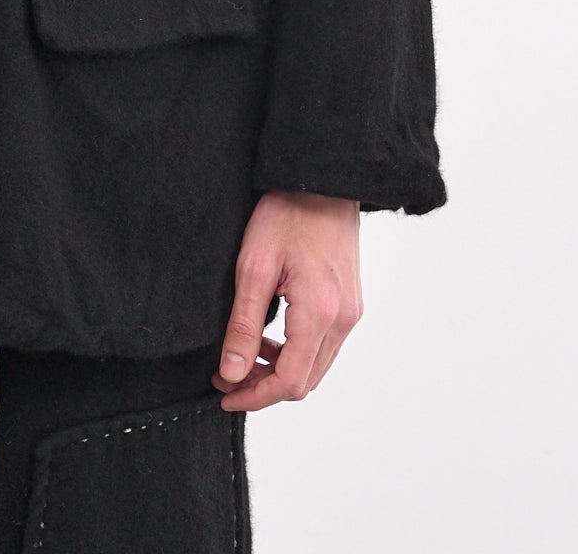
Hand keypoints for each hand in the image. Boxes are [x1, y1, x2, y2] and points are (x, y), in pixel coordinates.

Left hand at [211, 191, 361, 410]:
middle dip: (264, 387)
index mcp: (320, 313)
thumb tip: (231, 372)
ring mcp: (351, 313)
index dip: (255, 397)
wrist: (322, 181)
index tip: (225, 395)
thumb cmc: (287, 213)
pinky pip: (325, 345)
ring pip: (316, 366)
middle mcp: (343, 320)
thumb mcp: (253, 267)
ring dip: (280, 371)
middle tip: (227, 376)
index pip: (290, 382)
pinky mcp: (351, 303)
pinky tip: (270, 338)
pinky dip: (297, 353)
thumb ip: (243, 325)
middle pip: (306, 381)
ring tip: (243, 356)